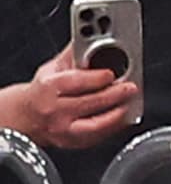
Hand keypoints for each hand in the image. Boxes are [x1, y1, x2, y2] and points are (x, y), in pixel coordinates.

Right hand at [1, 57, 143, 151]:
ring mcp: (64, 129)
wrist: (26, 117)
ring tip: (130, 103)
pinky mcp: (74, 143)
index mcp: (48, 88)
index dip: (95, 78)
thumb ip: (73, 57)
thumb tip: (89, 40)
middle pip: (90, 102)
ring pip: (97, 124)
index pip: (74, 82)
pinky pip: (99, 137)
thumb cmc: (41, 91)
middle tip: (130, 88)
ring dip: (118, 113)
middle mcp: (55, 110)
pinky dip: (114, 126)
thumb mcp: (51, 69)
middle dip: (114, 94)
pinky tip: (124, 117)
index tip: (111, 74)